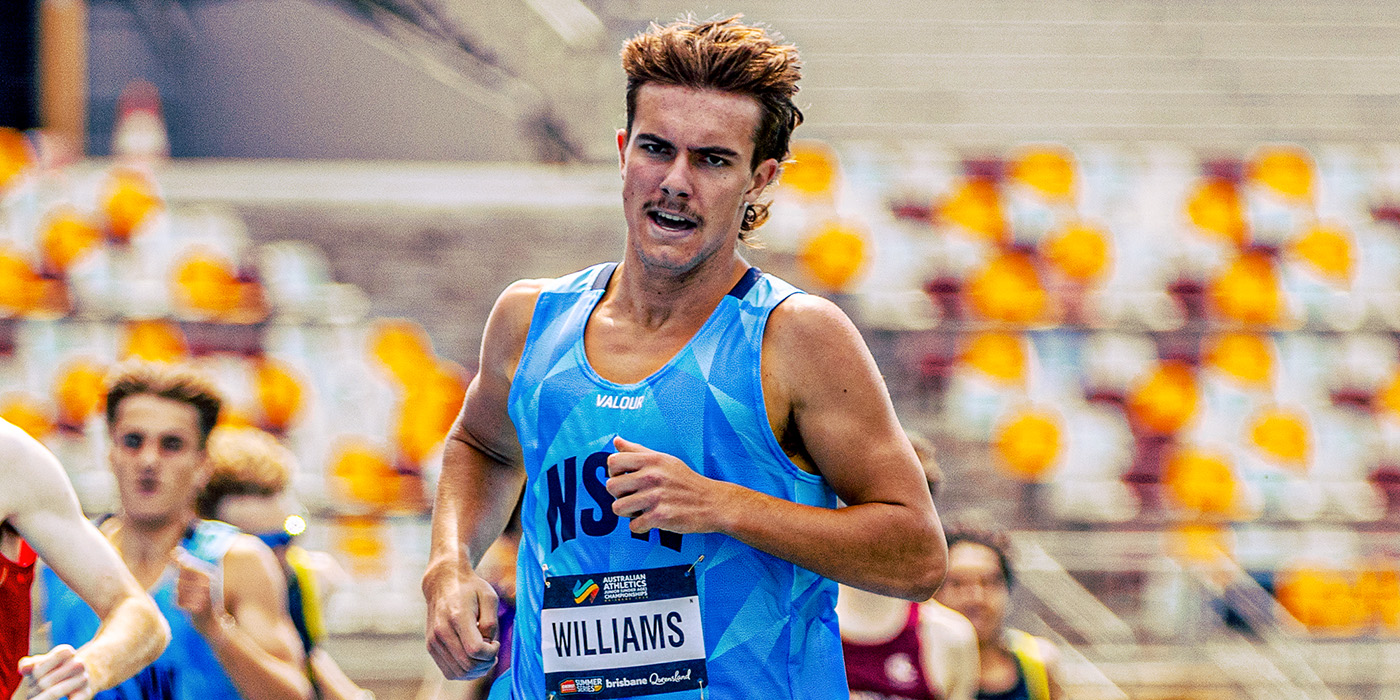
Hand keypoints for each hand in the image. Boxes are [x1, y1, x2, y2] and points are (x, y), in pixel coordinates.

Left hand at [19, 645, 93, 699]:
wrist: (78, 677)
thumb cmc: (53, 670)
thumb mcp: (40, 664)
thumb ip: (28, 664)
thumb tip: (23, 669)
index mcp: (65, 651)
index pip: (38, 669)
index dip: (33, 676)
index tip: (35, 677)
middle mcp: (77, 663)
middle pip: (44, 683)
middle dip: (34, 691)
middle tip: (33, 693)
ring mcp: (83, 678)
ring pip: (54, 693)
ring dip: (42, 698)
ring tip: (40, 697)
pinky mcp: (86, 692)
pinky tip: (58, 699)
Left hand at [174, 556, 222, 636]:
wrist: (211, 621)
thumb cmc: (200, 596)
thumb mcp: (197, 578)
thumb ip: (185, 563)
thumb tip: (174, 550)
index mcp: (209, 574)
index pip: (185, 567)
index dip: (181, 571)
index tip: (184, 576)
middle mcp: (208, 584)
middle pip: (180, 579)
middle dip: (179, 586)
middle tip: (189, 592)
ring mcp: (204, 596)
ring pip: (178, 591)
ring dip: (179, 596)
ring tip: (189, 600)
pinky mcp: (198, 608)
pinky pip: (178, 602)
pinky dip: (179, 605)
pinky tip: (187, 607)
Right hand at [422, 561, 499, 679]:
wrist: (442, 582)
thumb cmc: (470, 589)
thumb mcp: (489, 597)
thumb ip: (491, 622)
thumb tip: (486, 644)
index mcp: (457, 617)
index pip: (475, 650)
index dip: (491, 652)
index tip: (496, 642)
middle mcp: (441, 631)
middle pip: (468, 665)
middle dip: (486, 663)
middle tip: (492, 649)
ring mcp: (434, 641)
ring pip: (458, 673)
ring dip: (476, 671)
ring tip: (484, 656)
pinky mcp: (431, 647)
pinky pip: (449, 672)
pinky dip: (465, 672)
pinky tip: (473, 659)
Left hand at [605, 436, 728, 533]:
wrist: (713, 503)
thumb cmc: (685, 481)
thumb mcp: (664, 460)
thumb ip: (638, 451)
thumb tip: (616, 441)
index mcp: (652, 460)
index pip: (613, 462)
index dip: (614, 473)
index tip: (625, 480)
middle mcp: (652, 476)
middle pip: (611, 486)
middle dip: (619, 495)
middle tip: (633, 497)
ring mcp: (656, 497)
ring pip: (618, 508)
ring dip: (628, 513)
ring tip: (642, 509)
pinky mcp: (661, 517)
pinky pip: (633, 526)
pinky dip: (641, 527)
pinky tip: (652, 520)